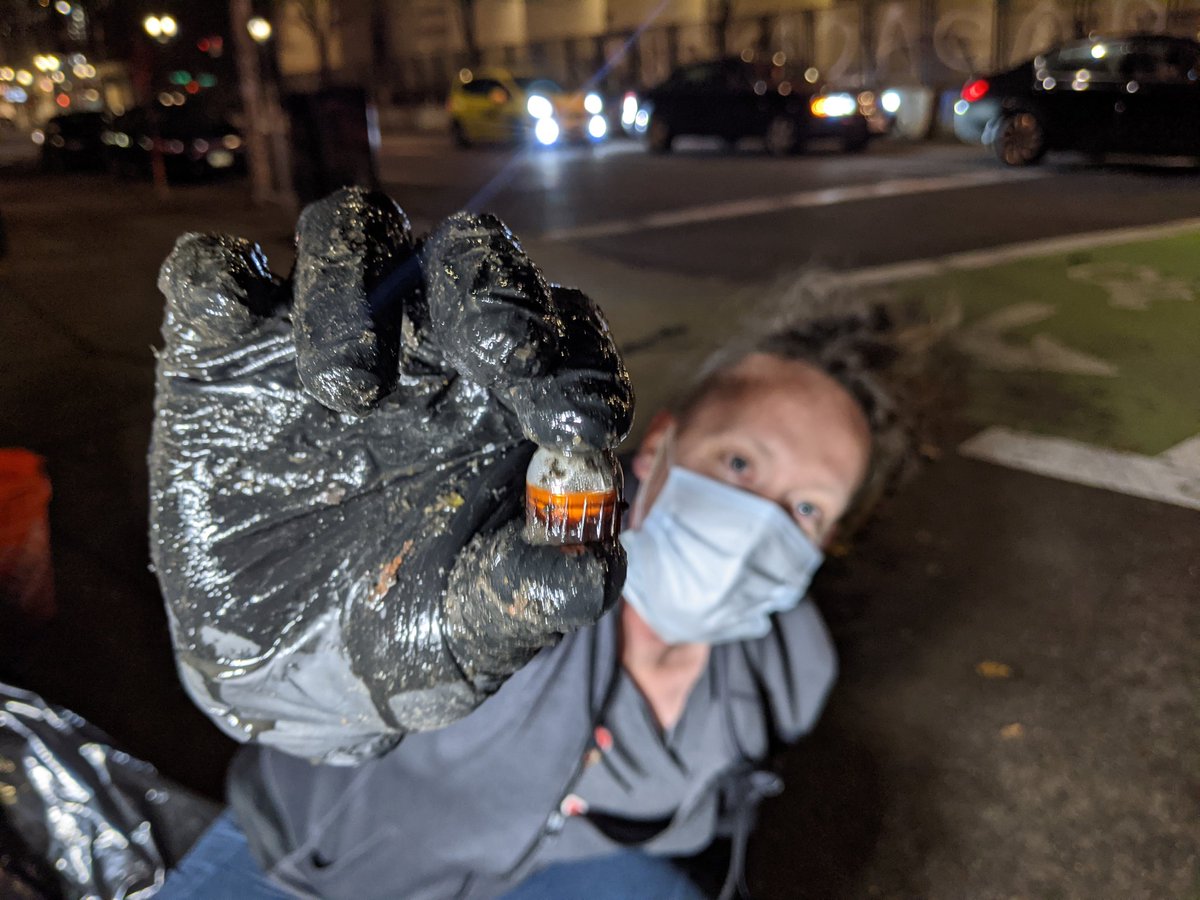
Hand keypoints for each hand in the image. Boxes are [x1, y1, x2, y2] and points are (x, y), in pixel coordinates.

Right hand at [150, 188, 632, 760]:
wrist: (288, 672)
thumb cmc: (409, 631)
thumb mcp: (478, 628)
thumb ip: (536, 592)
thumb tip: (597, 566)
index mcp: (509, 394)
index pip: (563, 332)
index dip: (580, 362)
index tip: (582, 424)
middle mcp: (426, 343)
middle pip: (472, 254)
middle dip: (494, 292)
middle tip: (500, 354)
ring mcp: (323, 335)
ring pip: (354, 231)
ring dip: (355, 288)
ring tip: (348, 394)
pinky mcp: (223, 353)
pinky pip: (215, 272)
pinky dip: (220, 281)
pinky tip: (229, 326)